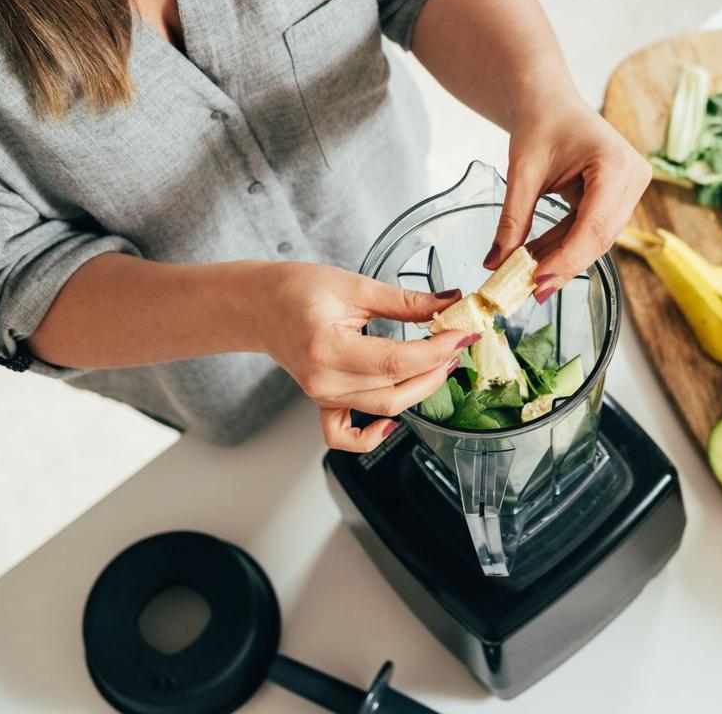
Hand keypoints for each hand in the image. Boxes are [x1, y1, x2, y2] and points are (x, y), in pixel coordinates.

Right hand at [253, 263, 478, 451]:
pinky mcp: (323, 402)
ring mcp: (322, 396)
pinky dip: (371, 436)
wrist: (259, 305)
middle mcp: (324, 380)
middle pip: (395, 389)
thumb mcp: (354, 285)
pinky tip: (392, 423)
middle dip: (436, 369)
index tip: (462, 335)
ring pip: (384, 408)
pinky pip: (345, 436)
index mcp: (327, 348)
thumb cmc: (296, 290)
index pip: (397, 361)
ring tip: (440, 362)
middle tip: (457, 343)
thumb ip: (405, 300)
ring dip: (420, 389)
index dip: (437, 350)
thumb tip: (449, 303)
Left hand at [486, 100, 651, 302]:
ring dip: (564, 258)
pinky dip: (567, 245)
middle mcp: (633, 176)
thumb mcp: (522, 172)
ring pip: (598, 239)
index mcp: (615, 163)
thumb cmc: (540, 122)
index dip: (567, 259)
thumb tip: (496, 264)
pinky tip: (540, 259)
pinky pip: (594, 230)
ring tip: (530, 277)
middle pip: (600, 237)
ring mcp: (631, 187)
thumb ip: (512, 220)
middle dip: (564, 265)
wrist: (550, 99)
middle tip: (531, 292)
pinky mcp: (621, 196)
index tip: (538, 282)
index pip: (594, 225)